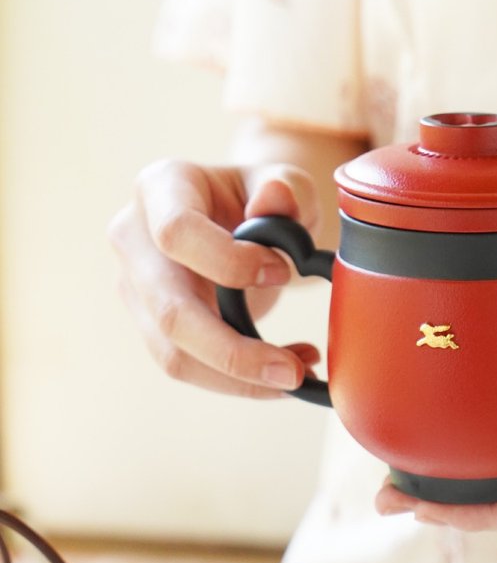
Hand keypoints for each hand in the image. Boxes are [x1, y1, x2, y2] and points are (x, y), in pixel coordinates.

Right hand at [109, 157, 321, 397]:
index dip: (228, 261)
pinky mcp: (151, 325)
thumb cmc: (260, 195)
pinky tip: (283, 370)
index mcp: (161, 188)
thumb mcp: (285, 181)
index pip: (176, 232)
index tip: (284, 273)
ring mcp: (136, 287)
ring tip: (296, 375)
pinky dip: (239, 381)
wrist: (242, 218)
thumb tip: (275, 200)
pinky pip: (189, 367)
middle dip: (234, 351)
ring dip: (239, 379)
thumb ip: (288, 188)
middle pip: (170, 311)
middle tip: (293, 372)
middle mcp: (134, 238)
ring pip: (175, 354)